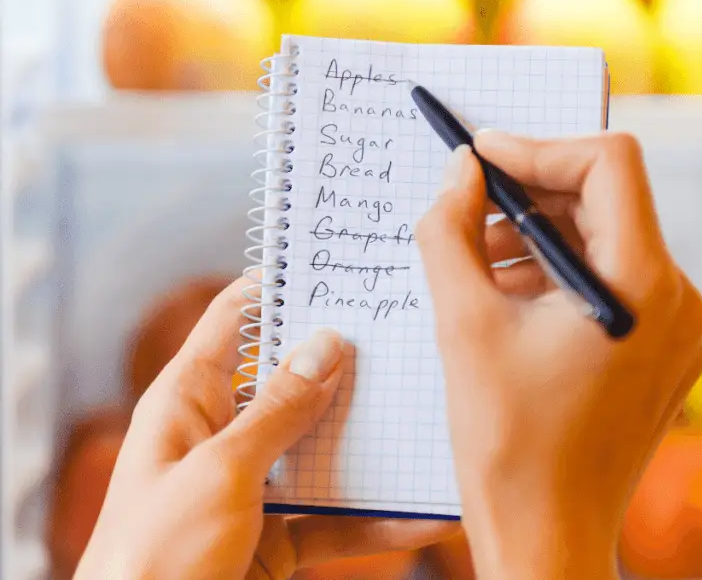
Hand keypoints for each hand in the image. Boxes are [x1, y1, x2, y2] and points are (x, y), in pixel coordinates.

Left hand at [74, 276, 456, 579]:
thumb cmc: (154, 559)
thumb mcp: (222, 473)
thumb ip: (279, 411)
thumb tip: (326, 345)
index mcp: (190, 399)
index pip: (236, 318)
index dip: (282, 286)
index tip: (340, 266)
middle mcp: (224, 433)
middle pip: (295, 382)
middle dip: (350, 365)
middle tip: (411, 337)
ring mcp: (254, 486)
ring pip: (324, 449)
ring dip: (374, 445)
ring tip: (433, 423)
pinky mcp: (277, 536)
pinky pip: (335, 518)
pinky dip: (376, 520)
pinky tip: (424, 514)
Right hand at [415, 131, 701, 579]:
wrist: (548, 536)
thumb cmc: (507, 445)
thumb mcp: (462, 325)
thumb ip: (451, 231)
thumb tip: (459, 170)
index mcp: (643, 285)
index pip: (609, 163)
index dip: (540, 147)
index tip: (482, 155)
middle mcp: (680, 300)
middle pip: (608, 201)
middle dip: (533, 196)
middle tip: (468, 206)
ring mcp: (679, 330)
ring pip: (609, 242)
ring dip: (542, 238)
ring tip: (479, 263)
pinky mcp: (665, 353)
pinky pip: (616, 284)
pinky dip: (563, 276)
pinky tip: (511, 299)